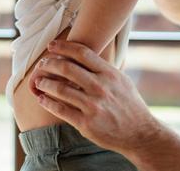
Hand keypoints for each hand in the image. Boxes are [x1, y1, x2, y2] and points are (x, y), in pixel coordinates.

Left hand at [32, 40, 161, 153]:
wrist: (140, 133)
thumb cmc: (129, 105)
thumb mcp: (121, 80)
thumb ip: (103, 69)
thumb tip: (83, 55)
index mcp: (109, 74)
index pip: (82, 53)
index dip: (63, 47)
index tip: (51, 46)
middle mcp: (101, 87)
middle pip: (67, 68)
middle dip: (50, 64)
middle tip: (41, 65)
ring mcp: (93, 106)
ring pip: (61, 89)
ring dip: (45, 83)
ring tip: (38, 82)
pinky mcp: (86, 124)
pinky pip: (61, 110)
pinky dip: (48, 102)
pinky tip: (42, 99)